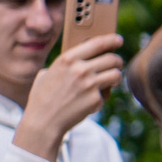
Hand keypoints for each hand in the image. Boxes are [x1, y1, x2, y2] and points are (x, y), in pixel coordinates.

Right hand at [14, 33, 124, 159]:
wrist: (43, 121)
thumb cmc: (44, 97)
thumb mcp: (48, 73)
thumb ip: (65, 64)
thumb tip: (82, 54)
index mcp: (67, 59)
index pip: (97, 43)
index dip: (111, 40)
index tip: (118, 40)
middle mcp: (80, 69)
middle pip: (112, 58)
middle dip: (117, 61)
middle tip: (116, 63)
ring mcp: (89, 85)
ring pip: (116, 74)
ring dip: (115, 77)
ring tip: (110, 80)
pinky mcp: (96, 99)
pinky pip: (107, 93)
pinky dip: (102, 96)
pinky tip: (90, 100)